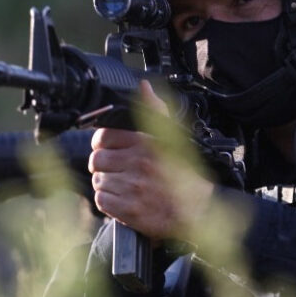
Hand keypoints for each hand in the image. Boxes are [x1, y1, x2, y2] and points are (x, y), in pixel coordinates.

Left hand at [88, 81, 213, 240]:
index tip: (110, 149)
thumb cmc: (185, 174)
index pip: (103, 137)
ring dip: (108, 184)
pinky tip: (123, 199)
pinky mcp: (129, 210)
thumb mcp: (173, 137)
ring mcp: (133, 188)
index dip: (103, 144)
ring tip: (124, 186)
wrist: (198, 209)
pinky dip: (109, 201)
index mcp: (146, 143)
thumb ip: (155, 110)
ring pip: (98, 181)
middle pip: (97, 160)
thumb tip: (144, 86)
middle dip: (104, 165)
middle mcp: (138, 163)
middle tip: (118, 170)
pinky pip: (102, 200)